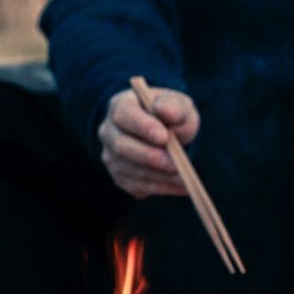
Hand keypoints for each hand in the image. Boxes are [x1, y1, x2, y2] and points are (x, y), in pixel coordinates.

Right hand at [98, 84, 198, 198]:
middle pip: (122, 146)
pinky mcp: (119, 177)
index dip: (142, 127)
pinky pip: (136, 186)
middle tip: (176, 165)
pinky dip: (160, 188)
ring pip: (129, 170)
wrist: (166, 135)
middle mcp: (109, 131)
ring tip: (185, 179)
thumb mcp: (178, 105)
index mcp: (120, 105)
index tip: (164, 137)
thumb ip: (174, 106)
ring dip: (158, 177)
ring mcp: (111, 156)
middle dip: (150, 157)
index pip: (124, 114)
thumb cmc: (172, 116)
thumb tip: (165, 110)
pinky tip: (181, 187)